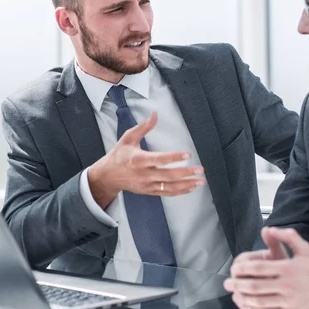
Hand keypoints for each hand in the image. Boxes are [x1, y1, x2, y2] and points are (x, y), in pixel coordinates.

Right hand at [88, 112, 205, 207]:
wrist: (107, 176)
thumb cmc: (119, 155)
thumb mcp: (128, 138)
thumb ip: (143, 127)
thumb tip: (155, 114)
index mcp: (138, 160)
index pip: (159, 159)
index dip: (174, 157)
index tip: (188, 155)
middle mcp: (143, 174)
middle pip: (168, 175)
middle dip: (186, 173)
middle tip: (200, 170)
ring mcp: (147, 185)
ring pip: (169, 187)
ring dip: (186, 185)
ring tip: (200, 181)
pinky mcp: (149, 191)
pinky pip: (166, 193)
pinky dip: (180, 192)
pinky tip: (190, 187)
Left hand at [224, 227, 308, 308]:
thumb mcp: (305, 250)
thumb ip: (288, 237)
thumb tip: (270, 229)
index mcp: (288, 269)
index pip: (259, 267)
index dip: (242, 268)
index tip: (234, 269)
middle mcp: (287, 286)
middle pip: (255, 286)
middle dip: (238, 285)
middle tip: (227, 283)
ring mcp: (288, 301)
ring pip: (259, 302)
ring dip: (243, 298)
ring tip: (234, 294)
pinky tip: (247, 306)